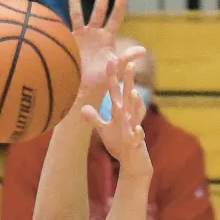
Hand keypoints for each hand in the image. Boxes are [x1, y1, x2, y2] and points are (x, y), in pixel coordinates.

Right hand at [68, 0, 145, 98]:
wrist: (83, 88)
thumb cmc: (101, 79)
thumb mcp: (116, 68)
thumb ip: (126, 57)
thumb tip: (143, 50)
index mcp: (107, 38)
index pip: (115, 19)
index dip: (118, 8)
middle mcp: (94, 33)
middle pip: (98, 11)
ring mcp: (81, 36)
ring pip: (78, 14)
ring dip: (75, 0)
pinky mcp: (69, 41)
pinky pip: (64, 27)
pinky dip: (59, 18)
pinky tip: (54, 9)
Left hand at [81, 60, 150, 175]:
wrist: (133, 159)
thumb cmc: (119, 141)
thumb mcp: (105, 129)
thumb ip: (94, 118)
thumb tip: (82, 108)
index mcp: (120, 110)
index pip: (115, 91)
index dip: (112, 77)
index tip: (109, 60)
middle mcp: (128, 115)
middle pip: (128, 96)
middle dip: (129, 81)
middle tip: (130, 64)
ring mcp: (133, 127)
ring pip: (135, 114)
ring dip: (135, 104)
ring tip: (133, 92)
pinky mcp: (136, 141)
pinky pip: (137, 137)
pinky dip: (138, 133)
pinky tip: (138, 130)